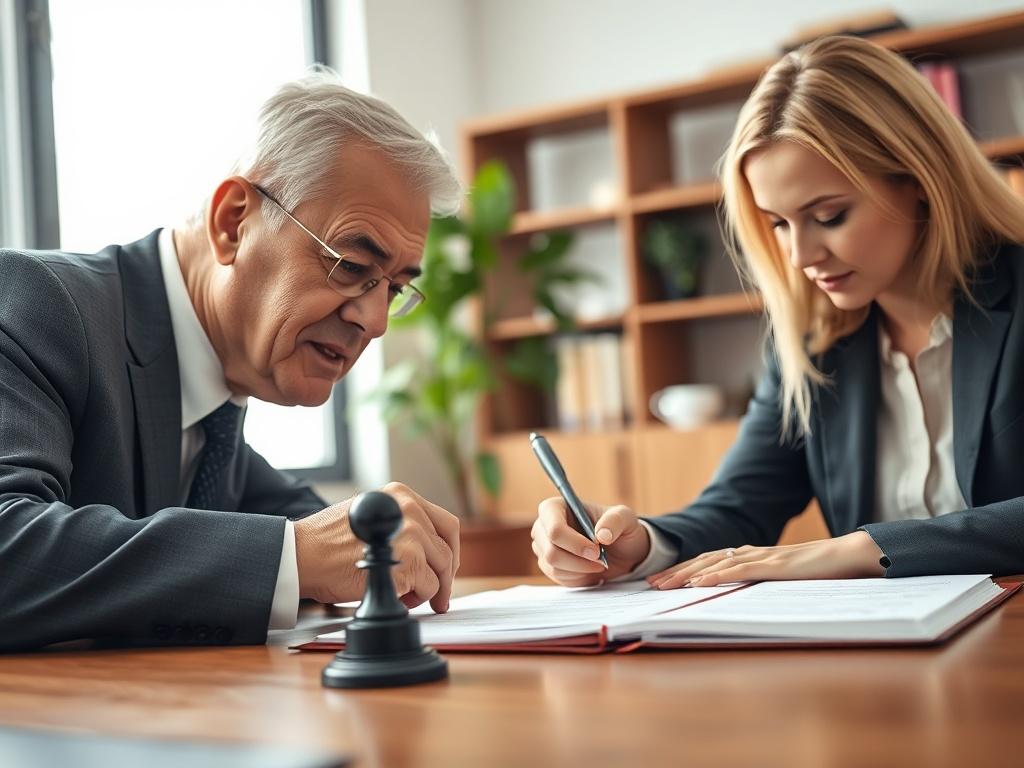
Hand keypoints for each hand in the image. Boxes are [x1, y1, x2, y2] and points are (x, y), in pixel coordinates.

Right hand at [294, 481, 459, 612]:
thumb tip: (426, 549)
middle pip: (447, 548)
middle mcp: (410, 509)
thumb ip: (399, 524)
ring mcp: (411, 535)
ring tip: (408, 595)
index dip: (450, 551)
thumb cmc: (327, 542)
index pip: (446, 524)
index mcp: (401, 495)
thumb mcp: (369, 515)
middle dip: (446, 576)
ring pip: (441, 570)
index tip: (446, 568)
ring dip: (428, 589)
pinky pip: (428, 587)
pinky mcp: (407, 562)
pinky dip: (416, 598)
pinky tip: (398, 597)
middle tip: (439, 596)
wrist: (302, 554)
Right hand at [531, 497, 650, 586]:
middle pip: (551, 551)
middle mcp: (543, 526)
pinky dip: (578, 577)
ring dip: (581, 569)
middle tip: (601, 560)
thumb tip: (601, 534)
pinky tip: (590, 568)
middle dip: (579, 560)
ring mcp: (543, 547)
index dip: (575, 543)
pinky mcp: (548, 565)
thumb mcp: (625, 518)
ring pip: (554, 566)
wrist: (620, 550)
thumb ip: (615, 521)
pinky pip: (558, 577)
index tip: (597, 550)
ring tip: (598, 562)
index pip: (555, 529)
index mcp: (555, 508)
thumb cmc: (618, 528)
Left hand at [646, 531, 885, 588]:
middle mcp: (751, 553)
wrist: (850, 556)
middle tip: (650, 585)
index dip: (684, 570)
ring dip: (687, 574)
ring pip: (716, 564)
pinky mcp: (774, 566)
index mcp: (752, 555)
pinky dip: (715, 576)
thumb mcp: (783, 579)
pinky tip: (698, 583)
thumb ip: (763, 582)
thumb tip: (742, 596)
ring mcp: (762, 557)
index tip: (661, 581)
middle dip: (676, 572)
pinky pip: (739, 570)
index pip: (710, 561)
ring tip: (664, 586)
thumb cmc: (820, 571)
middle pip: (705, 561)